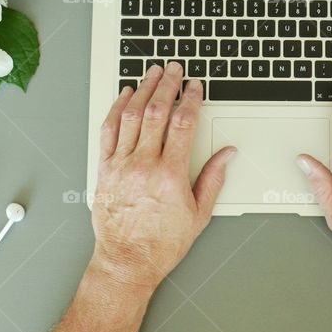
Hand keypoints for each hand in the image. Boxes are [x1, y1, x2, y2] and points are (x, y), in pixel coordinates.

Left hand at [89, 62, 235, 293]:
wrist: (126, 262)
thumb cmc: (161, 244)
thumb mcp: (199, 214)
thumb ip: (213, 178)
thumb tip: (227, 154)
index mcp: (170, 175)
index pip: (182, 124)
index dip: (190, 99)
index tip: (195, 87)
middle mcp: (143, 165)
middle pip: (157, 112)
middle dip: (167, 85)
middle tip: (174, 69)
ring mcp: (121, 165)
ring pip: (131, 116)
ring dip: (142, 90)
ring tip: (151, 73)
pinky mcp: (104, 170)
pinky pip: (108, 131)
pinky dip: (116, 110)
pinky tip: (123, 96)